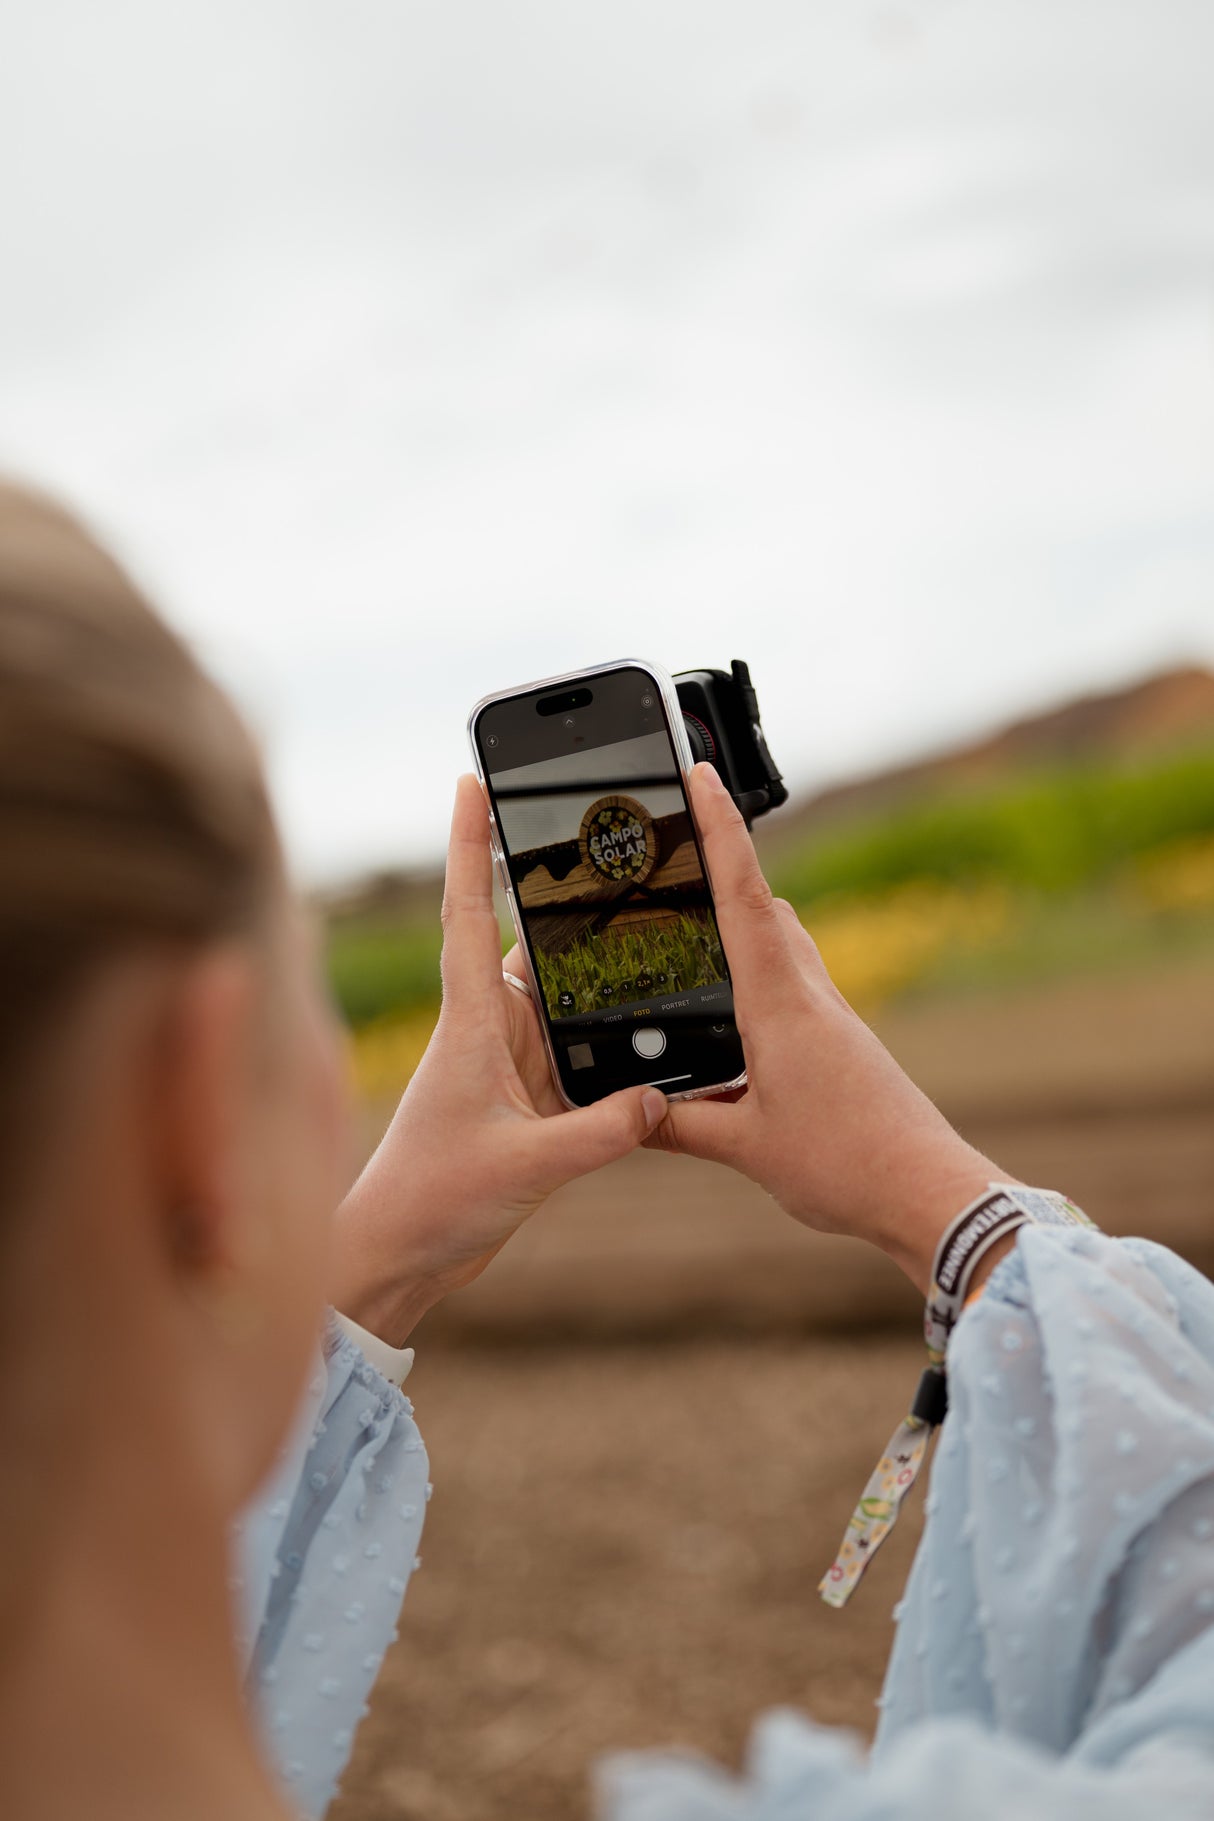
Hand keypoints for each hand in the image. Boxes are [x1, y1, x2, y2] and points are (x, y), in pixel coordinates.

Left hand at [329, 775, 668, 1343]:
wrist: (400, 1257)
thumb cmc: (432, 1203)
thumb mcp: (524, 1168)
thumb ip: (597, 1132)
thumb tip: (659, 1097)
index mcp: (470, 1023)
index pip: (464, 910)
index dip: (467, 842)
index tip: (470, 778)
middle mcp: (488, 1030)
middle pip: (532, 943)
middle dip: (563, 896)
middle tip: (607, 841)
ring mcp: (508, 1063)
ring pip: (564, 999)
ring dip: (596, 977)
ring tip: (650, 933)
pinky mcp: (528, 1101)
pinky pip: (580, 1054)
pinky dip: (610, 1042)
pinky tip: (651, 1038)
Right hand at [648, 764, 1009, 1294]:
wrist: (928, 1193)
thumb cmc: (847, 1165)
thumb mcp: (745, 1148)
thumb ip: (678, 1127)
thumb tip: (626, 1114)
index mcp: (782, 1004)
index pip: (744, 897)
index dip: (719, 831)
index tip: (699, 774)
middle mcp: (810, 995)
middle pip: (766, 906)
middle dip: (725, 865)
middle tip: (678, 838)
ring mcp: (830, 1016)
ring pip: (783, 943)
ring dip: (743, 920)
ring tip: (692, 920)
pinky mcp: (840, 1042)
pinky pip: (791, 984)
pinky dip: (755, 975)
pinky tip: (731, 1013)